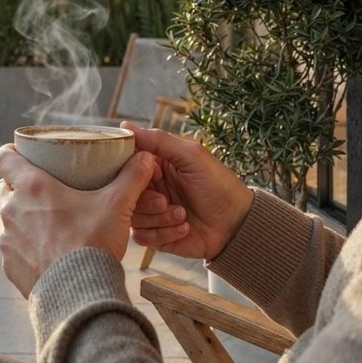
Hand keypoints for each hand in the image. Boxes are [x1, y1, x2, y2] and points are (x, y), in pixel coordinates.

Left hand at [0, 145, 155, 297]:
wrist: (80, 296)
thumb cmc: (94, 245)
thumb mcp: (117, 206)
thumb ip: (131, 178)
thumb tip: (146, 157)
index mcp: (32, 188)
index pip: (3, 158)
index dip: (10, 152)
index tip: (20, 153)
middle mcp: (12, 210)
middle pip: (1, 188)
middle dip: (14, 185)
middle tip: (38, 189)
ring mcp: (7, 240)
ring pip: (5, 219)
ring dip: (19, 217)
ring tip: (43, 222)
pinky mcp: (9, 265)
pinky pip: (11, 248)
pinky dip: (23, 245)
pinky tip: (43, 250)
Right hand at [124, 123, 252, 260]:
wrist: (237, 224)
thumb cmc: (218, 185)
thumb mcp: (191, 156)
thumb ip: (158, 140)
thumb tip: (124, 125)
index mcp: (154, 167)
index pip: (125, 165)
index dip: (128, 171)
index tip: (147, 176)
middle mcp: (149, 189)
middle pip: (125, 194)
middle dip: (147, 200)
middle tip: (166, 201)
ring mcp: (151, 213)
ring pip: (132, 216)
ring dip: (159, 218)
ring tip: (182, 215)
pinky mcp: (156, 236)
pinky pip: (142, 237)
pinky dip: (163, 234)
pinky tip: (184, 228)